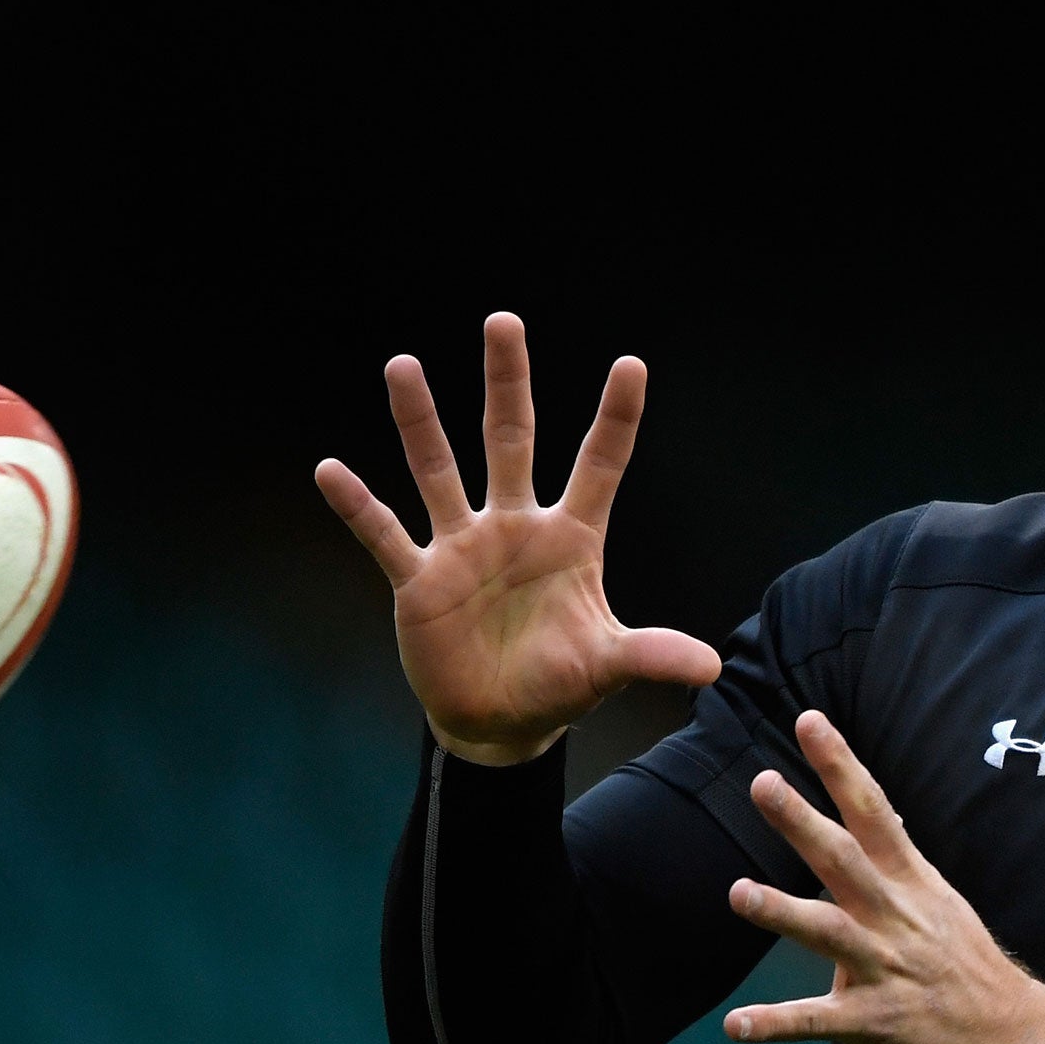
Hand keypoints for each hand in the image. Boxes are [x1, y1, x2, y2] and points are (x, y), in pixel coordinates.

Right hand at [314, 311, 722, 764]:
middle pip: (511, 438)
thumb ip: (651, 656)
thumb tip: (712, 668)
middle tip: (504, 320)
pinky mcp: (420, 581)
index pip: (598, 464)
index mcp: (569, 538)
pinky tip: (332, 470)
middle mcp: (514, 526)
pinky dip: (359, 506)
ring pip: (439, 470)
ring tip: (403, 365)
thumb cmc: (557, 683)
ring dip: (420, 421)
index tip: (632, 365)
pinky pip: (386, 534)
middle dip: (508, 382)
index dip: (615, 418)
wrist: (498, 723)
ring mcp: (464, 548)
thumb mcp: (606, 666)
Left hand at [724, 709, 1044, 1043]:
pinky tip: (734, 1026)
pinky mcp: (873, 1022)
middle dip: (803, 822)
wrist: (1013, 1038)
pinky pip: (816, 1020)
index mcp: (908, 881)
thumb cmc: (963, 963)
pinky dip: (775, 1024)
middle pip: (844, 859)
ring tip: (738, 892)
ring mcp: (884, 968)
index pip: (872, 811)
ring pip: (828, 932)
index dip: (840, 765)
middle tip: (763, 783)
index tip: (808, 721)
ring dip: (783, 911)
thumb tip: (847, 836)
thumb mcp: (934, 900)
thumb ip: (886, 868)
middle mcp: (894, 916)